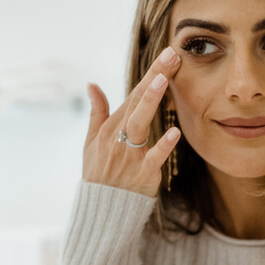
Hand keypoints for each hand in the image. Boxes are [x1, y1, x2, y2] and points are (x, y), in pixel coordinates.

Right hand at [84, 46, 181, 197]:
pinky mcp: (142, 175)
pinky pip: (154, 158)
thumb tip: (92, 84)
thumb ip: (96, 111)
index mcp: (109, 127)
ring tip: (163, 80)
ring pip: (140, 123)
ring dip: (151, 101)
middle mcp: (118, 138)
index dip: (151, 74)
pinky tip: (174, 132)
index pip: (133, 95)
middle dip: (154, 77)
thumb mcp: (90, 142)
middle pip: (137, 102)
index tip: (167, 54)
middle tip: (172, 56)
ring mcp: (129, 156)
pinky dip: (163, 146)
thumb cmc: (99, 174)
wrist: (101, 211)